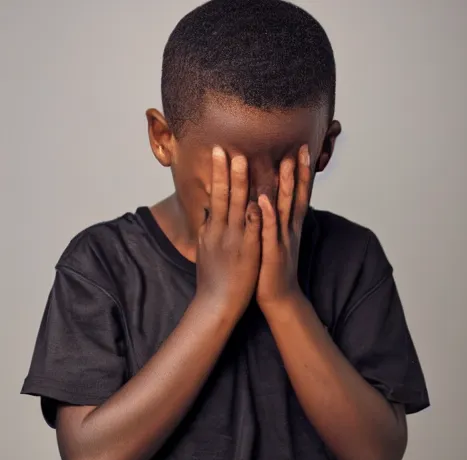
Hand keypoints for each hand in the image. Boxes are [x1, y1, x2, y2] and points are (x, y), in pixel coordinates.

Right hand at [196, 147, 260, 318]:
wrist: (216, 304)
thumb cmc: (211, 279)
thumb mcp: (205, 250)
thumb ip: (208, 230)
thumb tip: (208, 214)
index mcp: (211, 230)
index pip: (214, 196)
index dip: (216, 174)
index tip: (218, 153)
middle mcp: (220, 231)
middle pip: (223, 196)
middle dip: (224, 171)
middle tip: (224, 148)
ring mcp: (234, 240)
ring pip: (238, 206)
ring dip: (240, 183)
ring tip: (242, 160)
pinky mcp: (248, 251)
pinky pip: (253, 228)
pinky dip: (256, 213)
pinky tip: (261, 198)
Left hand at [256, 145, 310, 310]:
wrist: (278, 297)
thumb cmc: (272, 267)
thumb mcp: (275, 239)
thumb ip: (274, 219)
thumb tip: (269, 199)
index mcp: (289, 225)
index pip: (298, 193)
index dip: (301, 172)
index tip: (302, 149)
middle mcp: (290, 229)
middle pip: (297, 195)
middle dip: (298, 171)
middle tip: (301, 147)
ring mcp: (283, 240)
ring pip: (285, 208)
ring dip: (286, 185)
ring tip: (285, 163)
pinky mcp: (272, 252)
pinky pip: (269, 231)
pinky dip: (268, 215)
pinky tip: (263, 200)